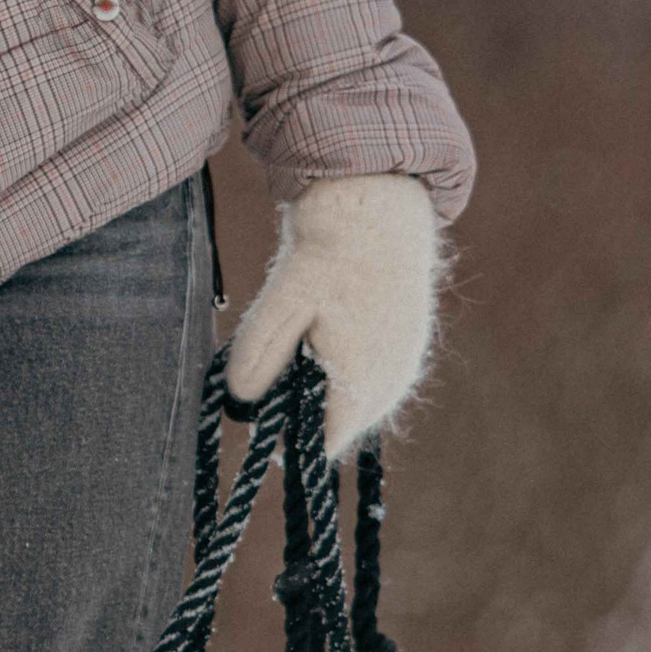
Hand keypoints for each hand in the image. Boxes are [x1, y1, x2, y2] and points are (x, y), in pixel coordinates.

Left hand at [224, 175, 442, 457]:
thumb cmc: (328, 254)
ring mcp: (405, 364)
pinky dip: (346, 367)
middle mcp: (392, 383)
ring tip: (304, 339)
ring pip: (357, 400)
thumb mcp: (281, 300)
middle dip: (304, 409)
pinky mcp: (409, 343)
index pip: (323, 444)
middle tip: (278, 365)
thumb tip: (241, 398)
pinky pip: (373, 376)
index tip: (263, 409)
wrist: (377, 207)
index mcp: (363, 384)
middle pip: (339, 424)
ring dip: (326, 386)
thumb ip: (259, 352)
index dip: (288, 436)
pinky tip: (326, 330)